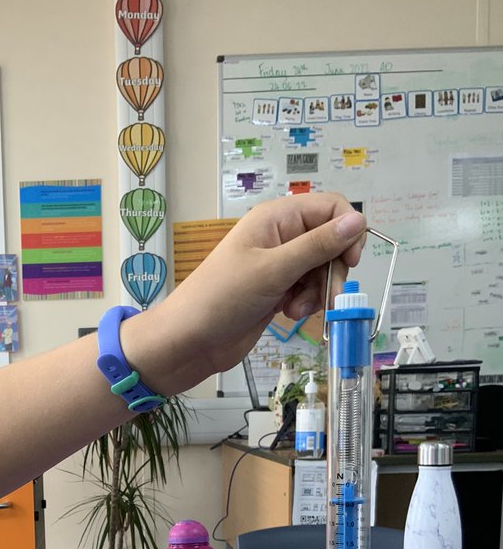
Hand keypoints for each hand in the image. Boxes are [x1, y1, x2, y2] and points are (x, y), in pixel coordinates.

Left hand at [126, 192, 366, 390]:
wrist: (190, 341)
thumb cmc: (222, 299)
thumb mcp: (273, 269)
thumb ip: (317, 246)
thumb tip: (358, 220)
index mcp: (276, 218)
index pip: (331, 207)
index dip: (347, 231)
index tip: (349, 262)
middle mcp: (280, 236)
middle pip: (331, 241)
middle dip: (333, 270)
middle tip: (328, 297)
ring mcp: (278, 264)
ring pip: (322, 269)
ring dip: (318, 291)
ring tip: (296, 310)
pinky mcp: (277, 290)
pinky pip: (308, 289)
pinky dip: (306, 302)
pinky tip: (289, 314)